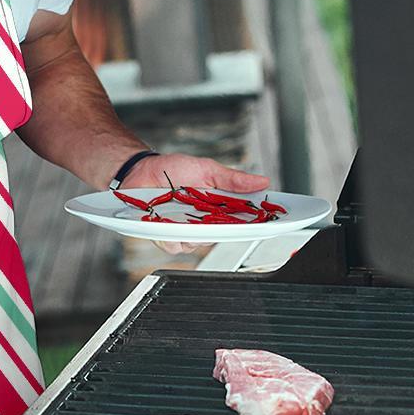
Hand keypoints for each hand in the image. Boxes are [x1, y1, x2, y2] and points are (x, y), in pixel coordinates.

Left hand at [123, 153, 270, 255]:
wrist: (141, 170)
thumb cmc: (173, 170)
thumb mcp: (207, 169)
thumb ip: (232, 179)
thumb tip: (262, 181)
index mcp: (218, 209)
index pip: (243, 221)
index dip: (258, 224)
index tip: (272, 221)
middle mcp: (204, 224)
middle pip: (223, 236)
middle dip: (225, 228)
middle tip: (220, 215)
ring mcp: (185, 232)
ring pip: (198, 243)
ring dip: (194, 230)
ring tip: (185, 211)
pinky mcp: (165, 237)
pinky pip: (174, 244)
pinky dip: (172, 234)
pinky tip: (167, 220)